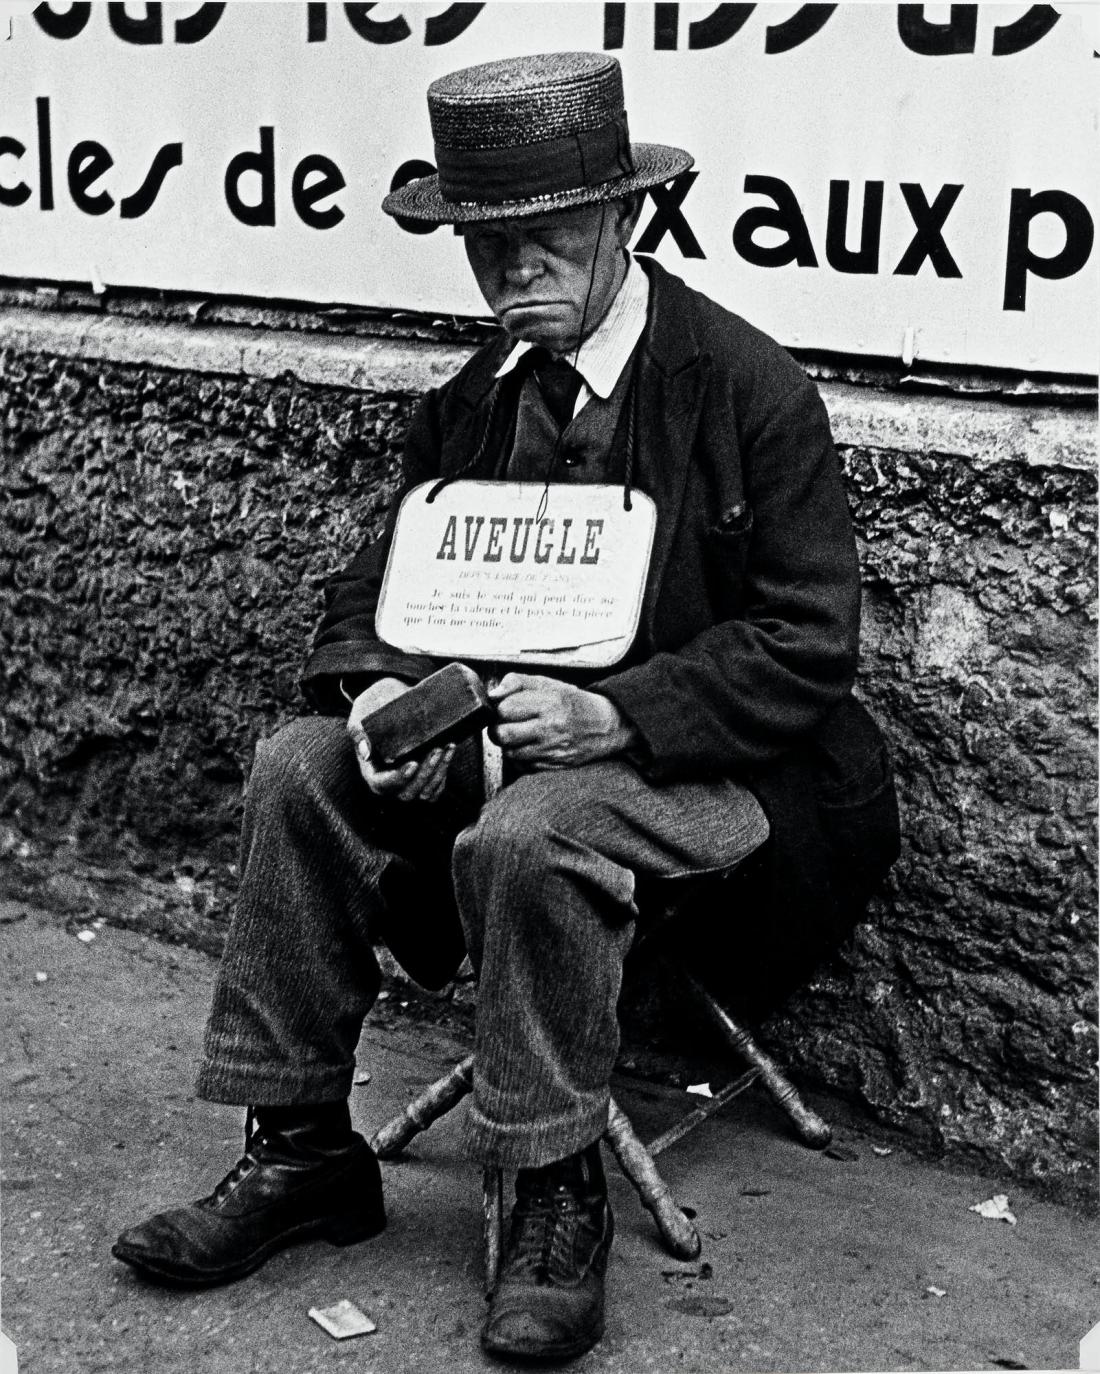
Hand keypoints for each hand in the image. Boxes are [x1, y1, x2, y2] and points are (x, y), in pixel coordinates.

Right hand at [346, 677, 454, 801]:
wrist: (390, 699)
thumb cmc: (372, 707)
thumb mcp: (360, 716)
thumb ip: (359, 732)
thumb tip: (365, 752)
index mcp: (372, 771)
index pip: (382, 785)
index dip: (398, 778)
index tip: (413, 763)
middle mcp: (390, 782)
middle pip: (407, 792)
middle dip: (424, 773)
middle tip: (435, 749)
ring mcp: (409, 781)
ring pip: (425, 791)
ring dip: (438, 772)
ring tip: (446, 746)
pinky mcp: (425, 776)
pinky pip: (436, 785)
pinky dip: (444, 771)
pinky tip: (450, 749)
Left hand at [489, 673, 635, 769]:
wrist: (606, 726)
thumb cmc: (574, 703)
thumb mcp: (548, 683)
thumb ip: (517, 682)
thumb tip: (493, 693)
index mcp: (548, 703)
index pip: (505, 709)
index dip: (501, 708)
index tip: (507, 707)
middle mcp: (550, 728)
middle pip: (503, 734)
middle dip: (499, 729)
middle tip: (507, 724)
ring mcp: (552, 749)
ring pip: (510, 753)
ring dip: (510, 745)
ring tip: (522, 735)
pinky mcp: (553, 766)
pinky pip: (523, 766)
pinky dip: (521, 758)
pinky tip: (532, 747)